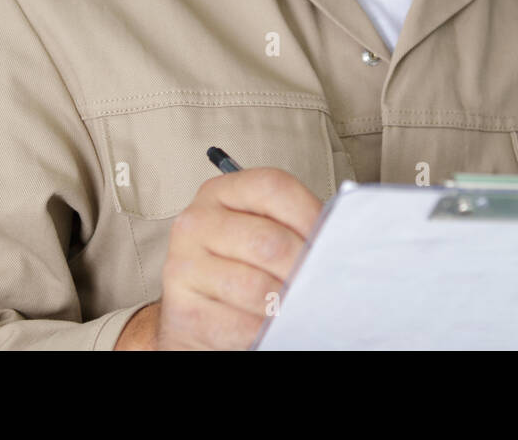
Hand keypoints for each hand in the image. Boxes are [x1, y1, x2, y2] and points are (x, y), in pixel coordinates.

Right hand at [126, 167, 321, 349]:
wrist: (195, 310)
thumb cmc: (240, 265)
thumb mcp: (260, 231)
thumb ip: (290, 226)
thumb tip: (334, 242)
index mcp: (221, 192)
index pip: (273, 187)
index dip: (309, 213)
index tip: (331, 240)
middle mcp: (196, 222)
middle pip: (269, 241)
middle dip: (303, 268)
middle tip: (321, 282)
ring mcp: (183, 265)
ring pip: (256, 288)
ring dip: (285, 303)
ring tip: (299, 306)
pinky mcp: (182, 310)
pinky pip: (239, 325)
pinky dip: (265, 330)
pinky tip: (273, 326)